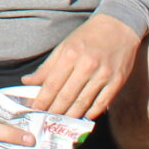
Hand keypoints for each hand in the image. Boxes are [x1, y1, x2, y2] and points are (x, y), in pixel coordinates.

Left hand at [25, 13, 140, 119]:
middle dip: (54, 111)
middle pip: (66, 96)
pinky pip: (102, 103)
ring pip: (83, 102)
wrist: (120, 26)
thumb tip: (27, 81)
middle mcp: (87, 65)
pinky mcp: (117, 81)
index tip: (35, 109)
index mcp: (70, 54)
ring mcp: (103, 74)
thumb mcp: (65, 45)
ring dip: (71, 115)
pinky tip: (83, 117)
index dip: (42, 100)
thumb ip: (47, 66)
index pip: (52, 84)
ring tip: (62, 121)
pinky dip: (91, 113)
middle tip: (46, 120)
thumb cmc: (89, 36)